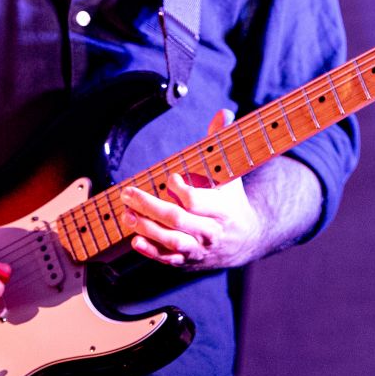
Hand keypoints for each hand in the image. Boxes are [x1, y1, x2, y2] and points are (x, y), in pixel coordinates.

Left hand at [122, 110, 262, 272]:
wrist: (248, 239)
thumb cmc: (233, 201)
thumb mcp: (231, 174)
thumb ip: (222, 144)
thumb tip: (223, 113)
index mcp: (224, 210)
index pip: (197, 201)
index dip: (179, 189)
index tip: (169, 177)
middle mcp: (212, 232)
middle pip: (178, 220)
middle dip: (150, 206)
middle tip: (128, 194)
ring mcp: (201, 249)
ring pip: (171, 242)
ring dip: (146, 228)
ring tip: (127, 214)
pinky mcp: (190, 262)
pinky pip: (168, 260)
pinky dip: (150, 251)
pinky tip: (135, 239)